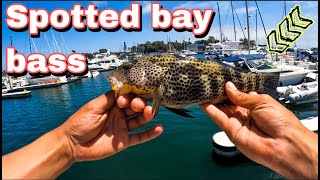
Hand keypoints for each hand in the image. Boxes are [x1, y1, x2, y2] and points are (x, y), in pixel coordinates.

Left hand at [61, 91, 162, 162]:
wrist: (72, 144)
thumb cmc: (80, 122)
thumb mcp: (93, 106)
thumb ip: (109, 98)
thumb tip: (123, 88)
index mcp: (112, 105)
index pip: (127, 97)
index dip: (130, 96)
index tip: (128, 97)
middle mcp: (120, 115)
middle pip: (135, 107)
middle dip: (139, 104)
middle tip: (137, 106)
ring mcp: (123, 128)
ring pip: (139, 120)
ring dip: (146, 115)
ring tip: (150, 113)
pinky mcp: (124, 141)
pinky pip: (140, 137)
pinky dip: (150, 133)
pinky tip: (159, 128)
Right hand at [200, 82, 317, 178]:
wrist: (285, 144)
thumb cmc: (282, 123)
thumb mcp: (262, 101)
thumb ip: (242, 96)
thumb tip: (228, 87)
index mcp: (255, 105)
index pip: (238, 94)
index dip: (229, 87)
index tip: (220, 80)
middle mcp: (245, 114)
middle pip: (227, 102)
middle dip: (218, 93)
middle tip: (207, 84)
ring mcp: (238, 123)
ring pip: (221, 109)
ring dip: (211, 101)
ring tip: (201, 90)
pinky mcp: (232, 132)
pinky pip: (219, 119)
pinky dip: (210, 111)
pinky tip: (203, 102)